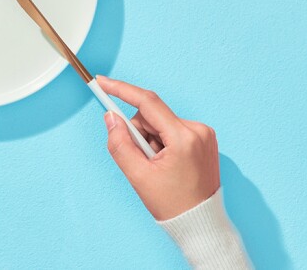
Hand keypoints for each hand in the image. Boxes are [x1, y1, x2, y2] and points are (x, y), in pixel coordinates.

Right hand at [98, 76, 219, 220]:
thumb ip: (120, 144)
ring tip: (157, 168)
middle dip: (139, 133)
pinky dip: (162, 143)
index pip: (147, 103)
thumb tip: (111, 118)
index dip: (121, 90)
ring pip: (160, 123)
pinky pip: (172, 131)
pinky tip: (166, 165)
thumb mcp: (138, 176)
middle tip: (141, 161)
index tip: (102, 82)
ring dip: (151, 140)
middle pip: (152, 115)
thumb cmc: (173, 205)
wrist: (201, 224)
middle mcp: (198, 130)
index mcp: (183, 138)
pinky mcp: (204, 140)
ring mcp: (204, 134)